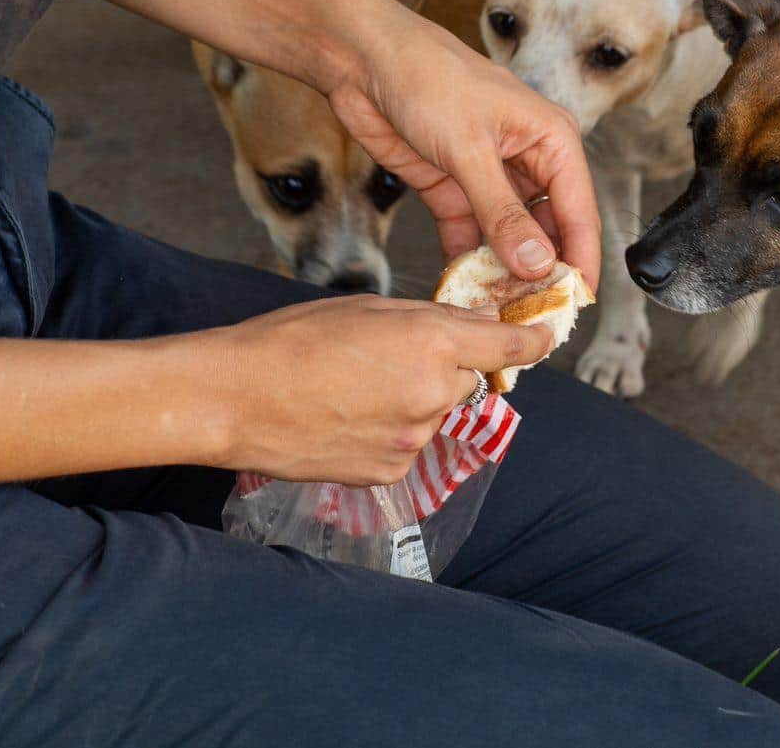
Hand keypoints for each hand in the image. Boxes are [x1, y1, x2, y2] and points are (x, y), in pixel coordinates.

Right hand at [201, 295, 552, 485]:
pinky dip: (389, 432)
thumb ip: (429, 319)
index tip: (544, 337)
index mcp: (431, 343)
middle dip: (445, 368)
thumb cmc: (292, 340)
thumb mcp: (367, 308)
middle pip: (466, 379)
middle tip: (392, 358)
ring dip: (414, 401)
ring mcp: (413, 440)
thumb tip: (475, 328)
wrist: (235, 400)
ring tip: (355, 389)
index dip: (532, 340)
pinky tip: (347, 418)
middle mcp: (433, 395)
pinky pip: (407, 446)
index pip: (508, 346)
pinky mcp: (390, 472)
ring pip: (434, 414)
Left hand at [328, 14, 600, 290]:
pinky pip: (470, 236)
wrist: (362, 60)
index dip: (580, 261)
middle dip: (540, 273)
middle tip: (530, 317)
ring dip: (503, 273)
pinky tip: (462, 290)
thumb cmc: (427, 78)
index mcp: (551, 141)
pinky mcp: (454, 189)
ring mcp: (490, 178)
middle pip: (547, 231)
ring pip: (509, 239)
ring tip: (496, 310)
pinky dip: (467, 262)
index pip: (579, 213)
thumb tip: (537, 264)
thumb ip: (503, 213)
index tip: (574, 305)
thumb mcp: (470, 149)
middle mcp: (528, 161)